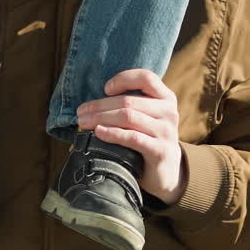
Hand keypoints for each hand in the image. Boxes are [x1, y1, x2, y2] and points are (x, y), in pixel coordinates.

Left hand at [76, 69, 186, 204]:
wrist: (166, 171)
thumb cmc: (148, 137)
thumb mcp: (146, 116)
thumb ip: (131, 104)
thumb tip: (93, 101)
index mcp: (166, 97)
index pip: (146, 77)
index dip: (124, 79)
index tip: (105, 88)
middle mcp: (169, 112)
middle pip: (129, 101)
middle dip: (100, 105)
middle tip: (80, 112)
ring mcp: (166, 132)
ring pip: (128, 117)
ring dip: (101, 118)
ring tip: (84, 122)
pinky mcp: (161, 151)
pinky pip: (133, 137)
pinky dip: (112, 133)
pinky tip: (98, 132)